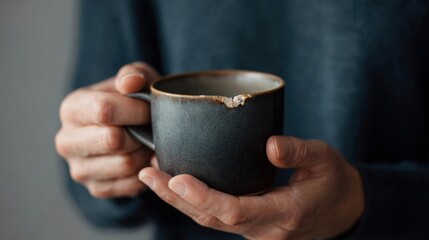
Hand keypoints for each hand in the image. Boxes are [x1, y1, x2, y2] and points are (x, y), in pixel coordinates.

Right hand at [56, 62, 158, 197]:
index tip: (151, 109)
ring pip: (125, 164)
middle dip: (141, 133)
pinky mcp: (96, 188)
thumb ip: (132, 74)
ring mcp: (79, 169)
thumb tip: (129, 83)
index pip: (104, 110)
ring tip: (150, 141)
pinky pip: (130, 184)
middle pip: (113, 140)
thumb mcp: (136, 78)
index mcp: (72, 109)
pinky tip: (146, 158)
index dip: (136, 110)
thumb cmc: (133, 100)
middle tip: (152, 127)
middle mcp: (67, 141)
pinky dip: (146, 171)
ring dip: (146, 152)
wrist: (132, 129)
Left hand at [139, 136, 363, 238]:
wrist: (343, 211)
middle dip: (176, 198)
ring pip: (208, 220)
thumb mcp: (325, 160)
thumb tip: (269, 145)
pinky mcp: (249, 222)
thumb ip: (299, 152)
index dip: (203, 197)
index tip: (176, 178)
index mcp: (284, 213)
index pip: (235, 210)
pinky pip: (215, 216)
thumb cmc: (334, 182)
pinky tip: (176, 183)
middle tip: (147, 173)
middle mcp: (263, 227)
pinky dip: (192, 200)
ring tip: (151, 176)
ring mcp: (254, 228)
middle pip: (211, 218)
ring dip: (178, 200)